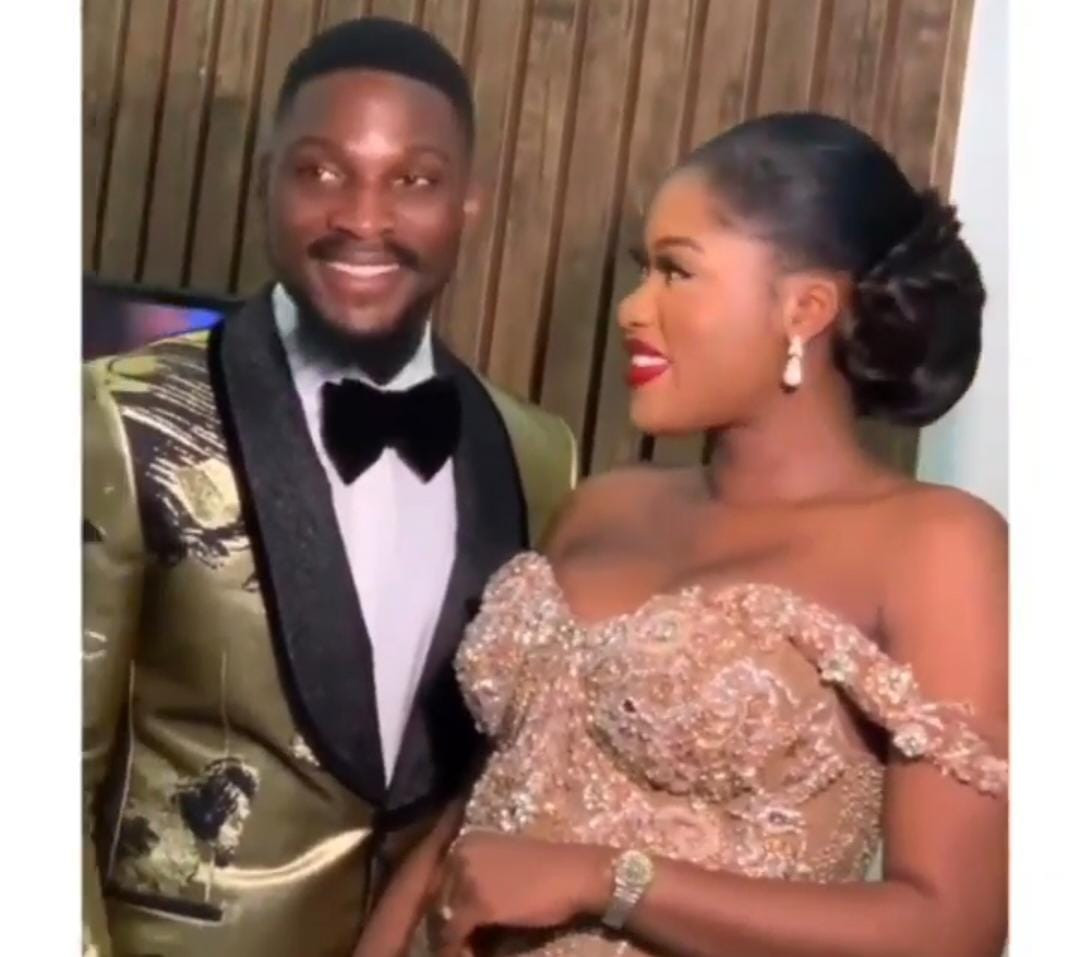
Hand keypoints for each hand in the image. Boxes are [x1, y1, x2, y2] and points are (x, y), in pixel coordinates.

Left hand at [428, 830, 610, 955]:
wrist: (577, 874)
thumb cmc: (549, 872)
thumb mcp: (506, 867)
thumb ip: (479, 879)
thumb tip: (459, 913)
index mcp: (467, 842)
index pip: (440, 881)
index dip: (443, 908)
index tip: (452, 929)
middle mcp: (460, 854)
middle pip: (437, 899)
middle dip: (443, 925)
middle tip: (456, 945)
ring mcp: (466, 877)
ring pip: (443, 917)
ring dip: (450, 940)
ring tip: (463, 952)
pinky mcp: (477, 903)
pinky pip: (454, 933)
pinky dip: (457, 949)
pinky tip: (470, 956)